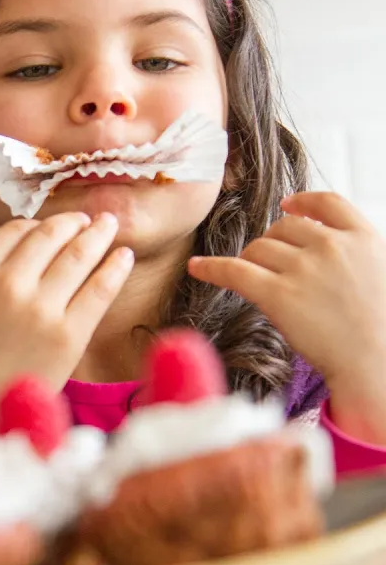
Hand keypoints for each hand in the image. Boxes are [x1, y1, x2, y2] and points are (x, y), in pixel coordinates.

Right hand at [0, 209, 133, 403]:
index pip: (14, 231)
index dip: (32, 226)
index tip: (45, 229)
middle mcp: (8, 287)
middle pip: (49, 236)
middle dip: (71, 222)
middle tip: (86, 219)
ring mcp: (41, 310)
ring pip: (78, 256)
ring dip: (98, 234)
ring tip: (108, 226)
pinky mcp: (69, 335)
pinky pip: (99, 290)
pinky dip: (115, 268)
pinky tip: (124, 256)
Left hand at [189, 191, 385, 442]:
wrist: (379, 363)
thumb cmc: (382, 328)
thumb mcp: (382, 272)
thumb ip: (355, 255)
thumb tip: (325, 244)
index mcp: (364, 238)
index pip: (327, 202)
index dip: (303, 201)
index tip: (288, 205)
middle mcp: (331, 246)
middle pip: (284, 227)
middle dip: (273, 241)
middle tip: (271, 263)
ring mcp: (303, 268)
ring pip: (258, 247)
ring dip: (251, 259)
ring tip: (253, 276)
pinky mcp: (277, 294)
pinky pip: (233, 270)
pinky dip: (211, 267)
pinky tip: (196, 267)